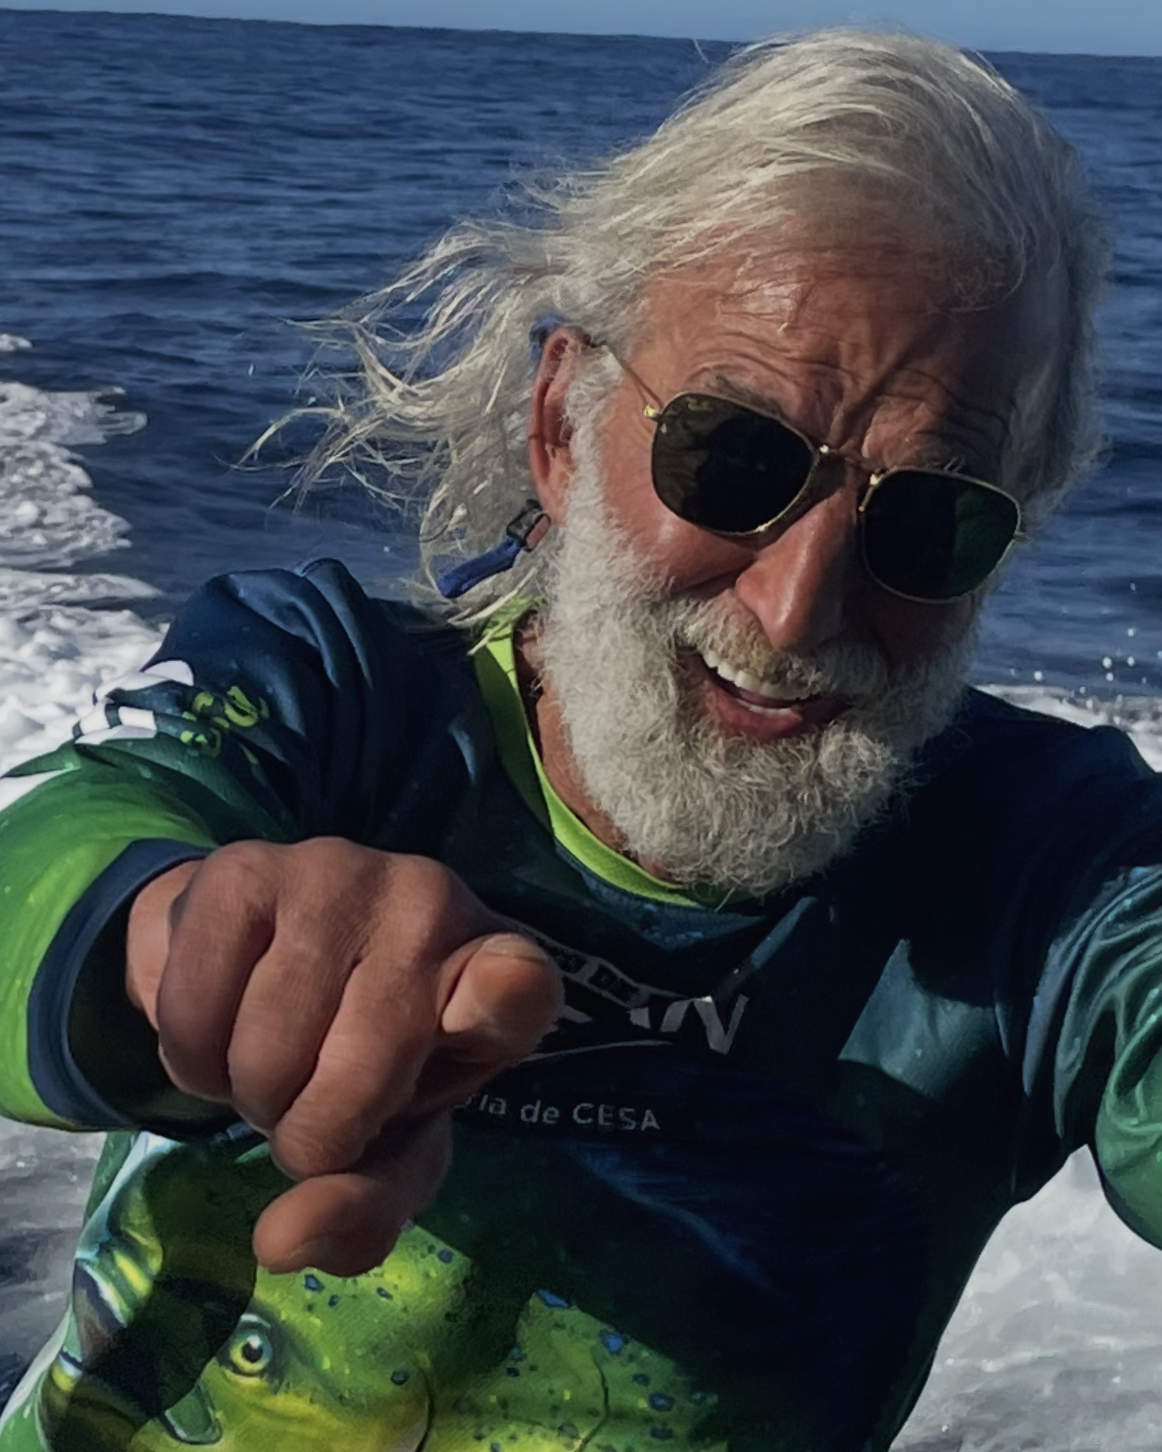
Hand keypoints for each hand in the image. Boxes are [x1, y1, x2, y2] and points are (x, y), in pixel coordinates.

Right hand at [126, 839, 559, 1275]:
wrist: (263, 957)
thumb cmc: (361, 1061)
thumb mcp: (386, 1149)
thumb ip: (360, 1209)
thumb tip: (280, 1241)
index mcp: (497, 975)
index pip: (516, 983)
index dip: (503, 997)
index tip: (493, 1000)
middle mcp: (432, 903)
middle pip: (362, 1070)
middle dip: (311, 1130)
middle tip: (313, 1105)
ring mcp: (338, 871)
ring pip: (269, 1048)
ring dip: (248, 1095)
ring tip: (271, 1062)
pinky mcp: (244, 866)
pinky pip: (194, 1010)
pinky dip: (189, 1057)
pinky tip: (222, 1027)